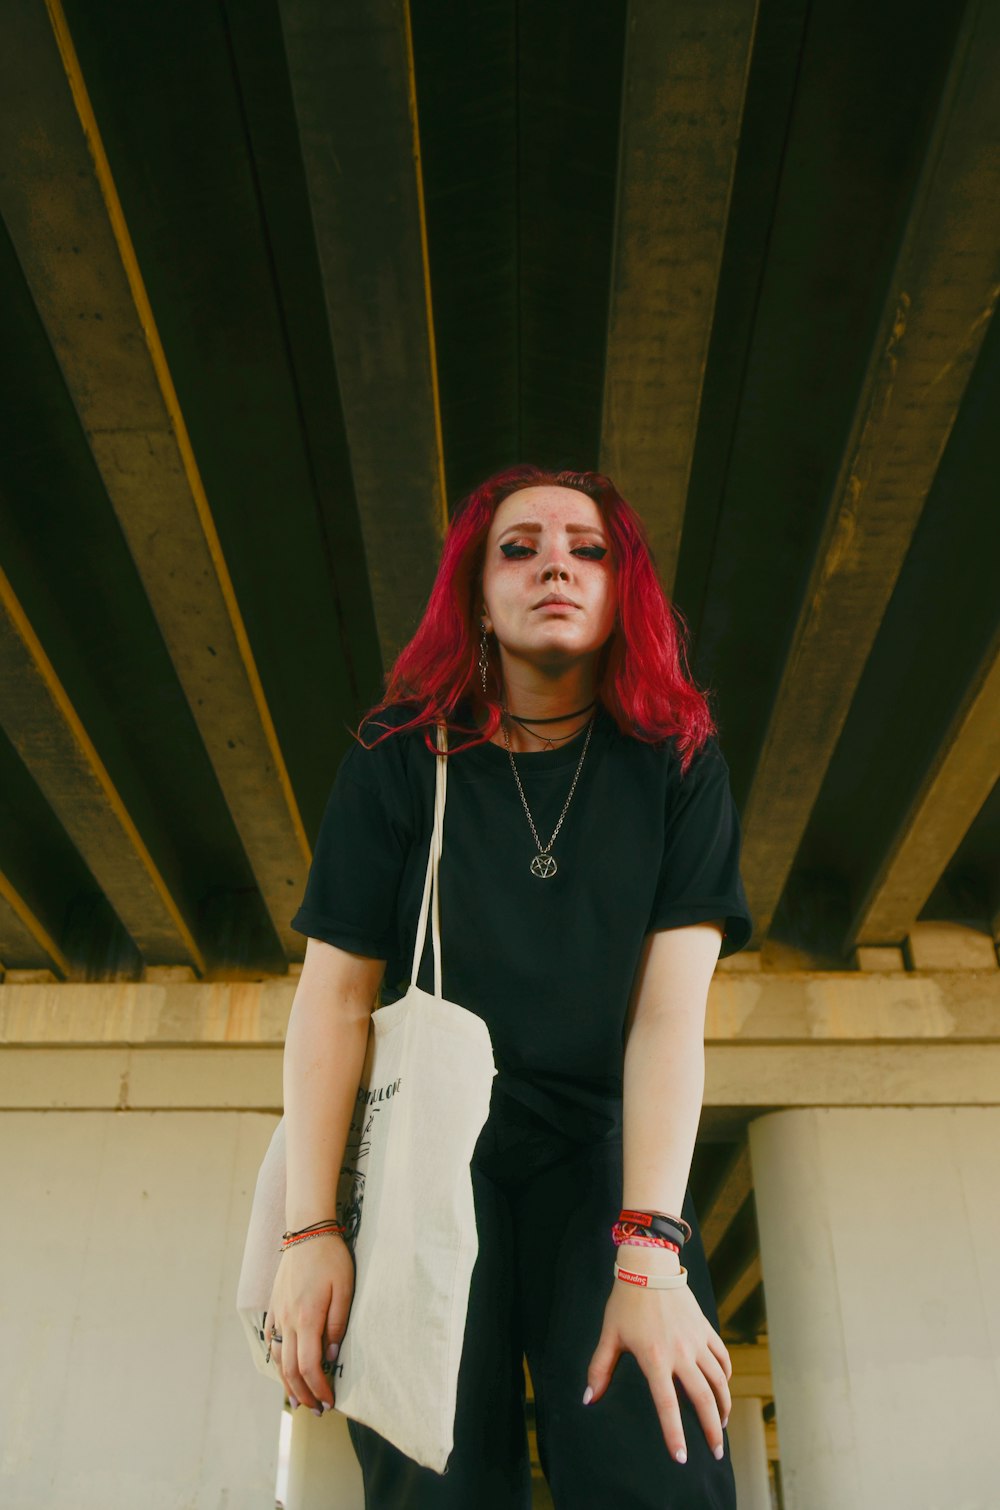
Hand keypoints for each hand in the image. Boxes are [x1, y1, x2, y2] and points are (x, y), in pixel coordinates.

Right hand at [264, 1235, 354, 1414]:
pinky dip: (277, 1360)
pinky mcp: (275, 1305)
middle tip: (316, 1410)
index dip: (319, 1388)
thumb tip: (331, 1354)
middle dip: (304, 1393)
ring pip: (278, 1358)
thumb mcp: (344, 1289)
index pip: (309, 1366)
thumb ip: (337, 1324)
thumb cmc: (331, 1258)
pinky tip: (282, 1368)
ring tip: (297, 1400)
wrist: (308, 1230)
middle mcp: (288, 1321)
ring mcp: (279, 1314)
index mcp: (307, 1319)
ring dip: (287, 1382)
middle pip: (290, 1369)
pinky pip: (272, 1340)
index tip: (329, 1402)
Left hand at [584, 1266, 731, 1464]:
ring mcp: (697, 1341)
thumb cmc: (626, 1302)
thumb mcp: (609, 1335)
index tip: (681, 1457)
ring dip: (723, 1406)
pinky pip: (722, 1358)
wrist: (649, 1266)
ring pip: (719, 1382)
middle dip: (711, 1430)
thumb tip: (588, 1398)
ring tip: (722, 1425)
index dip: (675, 1435)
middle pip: (703, 1400)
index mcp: (655, 1359)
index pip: (668, 1406)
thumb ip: (599, 1369)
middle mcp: (681, 1353)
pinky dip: (726, 1377)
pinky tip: (723, 1389)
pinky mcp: (706, 1329)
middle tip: (716, 1452)